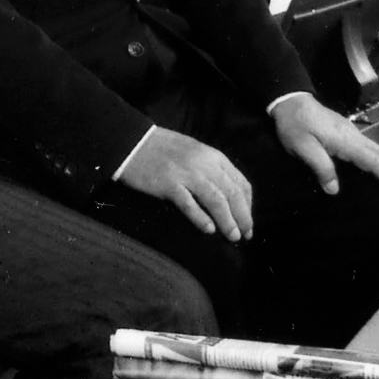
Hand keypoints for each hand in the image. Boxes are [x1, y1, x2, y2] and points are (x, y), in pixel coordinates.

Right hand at [119, 126, 253, 240]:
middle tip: (245, 234)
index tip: (246, 220)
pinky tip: (208, 229)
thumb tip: (229, 197)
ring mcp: (186, 173)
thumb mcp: (195, 152)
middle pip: (232, 194)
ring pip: (216, 200)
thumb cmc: (163, 148)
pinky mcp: (168, 183)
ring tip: (232, 236)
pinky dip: (201, 218)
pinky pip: (190, 204)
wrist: (131, 141)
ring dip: (228, 221)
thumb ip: (212, 169)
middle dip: (243, 217)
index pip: (240, 183)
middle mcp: (204, 163)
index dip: (248, 205)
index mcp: (213, 155)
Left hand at [272, 94, 378, 195]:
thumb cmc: (294, 125)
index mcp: (345, 141)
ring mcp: (350, 131)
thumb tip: (335, 189)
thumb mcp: (301, 147)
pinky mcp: (344, 130)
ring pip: (376, 148)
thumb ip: (320, 166)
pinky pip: (369, 145)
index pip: (373, 160)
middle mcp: (353, 135)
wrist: (289, 100)